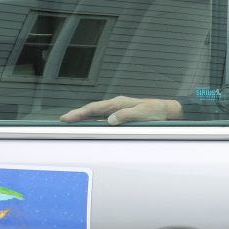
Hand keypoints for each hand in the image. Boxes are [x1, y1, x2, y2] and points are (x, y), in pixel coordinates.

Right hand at [60, 96, 182, 125]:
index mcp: (119, 103)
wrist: (166, 110)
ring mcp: (117, 110)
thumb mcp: (143, 113)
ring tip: (70, 122)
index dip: (80, 113)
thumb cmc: (155, 111)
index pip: (95, 108)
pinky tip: (88, 125)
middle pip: (92, 110)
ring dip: (84, 117)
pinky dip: (93, 120)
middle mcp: (116, 105)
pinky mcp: (120, 115)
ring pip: (96, 113)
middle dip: (77, 114)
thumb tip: (110, 120)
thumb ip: (126, 116)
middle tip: (63, 120)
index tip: (68, 117)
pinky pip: (103, 118)